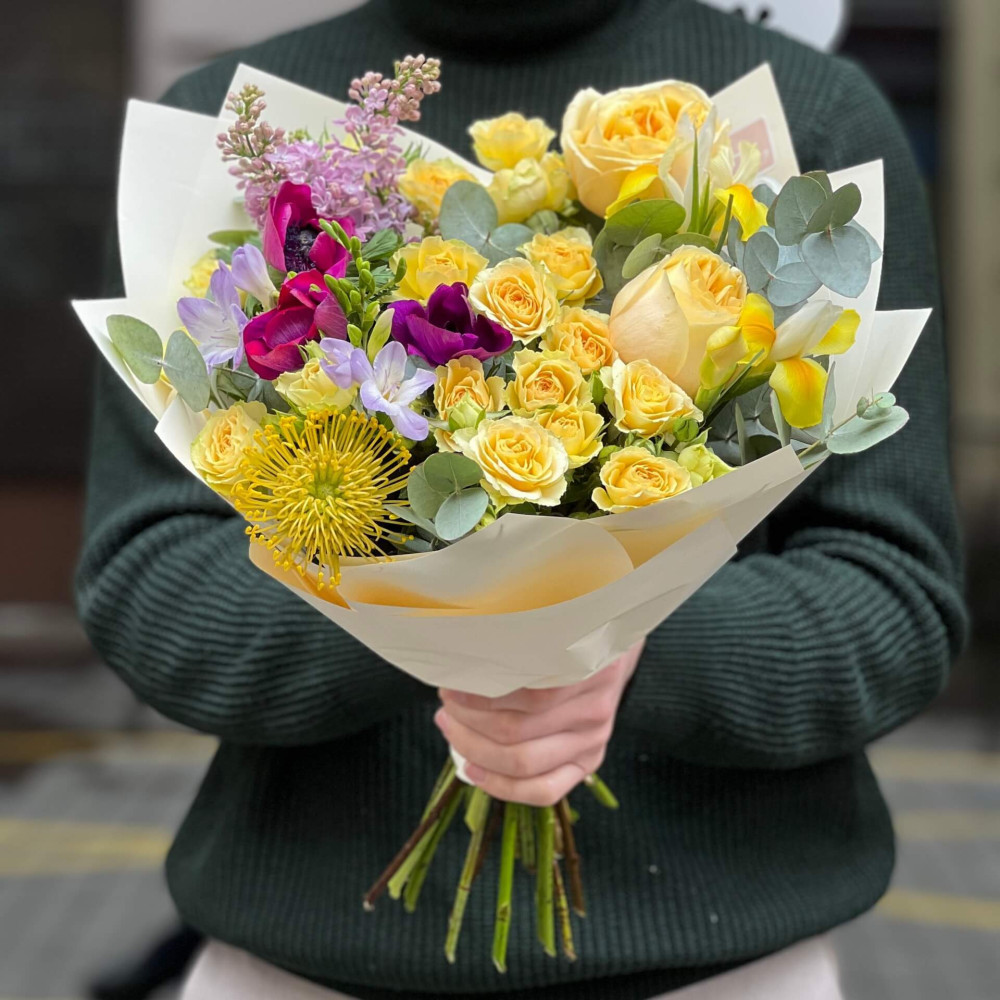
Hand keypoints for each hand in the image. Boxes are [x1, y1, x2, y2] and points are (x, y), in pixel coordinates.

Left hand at [434, 641, 642, 806]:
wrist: (610, 651)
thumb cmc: (568, 636)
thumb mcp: (549, 627)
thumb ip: (516, 645)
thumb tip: (457, 663)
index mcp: (586, 667)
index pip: (527, 694)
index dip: (479, 696)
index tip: (450, 685)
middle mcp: (594, 707)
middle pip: (517, 731)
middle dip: (468, 721)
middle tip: (446, 705)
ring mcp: (593, 739)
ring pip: (523, 762)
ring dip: (474, 749)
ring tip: (451, 728)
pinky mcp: (589, 762)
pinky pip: (544, 791)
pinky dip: (502, 787)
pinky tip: (473, 771)